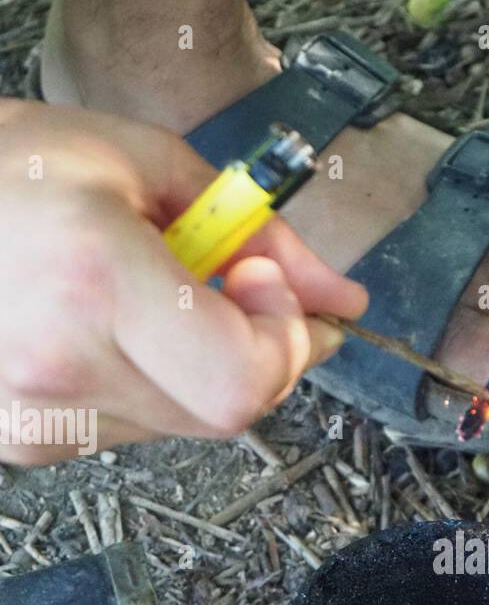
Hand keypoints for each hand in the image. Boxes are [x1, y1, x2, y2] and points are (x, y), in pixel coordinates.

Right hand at [0, 101, 366, 463]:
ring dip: (198, 367)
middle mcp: (60, 366)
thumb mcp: (142, 161)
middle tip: (242, 291)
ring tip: (144, 297)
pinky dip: (149, 381)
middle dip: (258, 351)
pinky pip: (134, 428)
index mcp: (92, 282)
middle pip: (226, 410)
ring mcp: (36, 419)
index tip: (265, 283)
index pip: (241, 379)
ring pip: (185, 423)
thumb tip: (340, 298)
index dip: (281, 341)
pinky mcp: (26, 443)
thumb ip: (257, 229)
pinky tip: (104, 328)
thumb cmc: (10, 168)